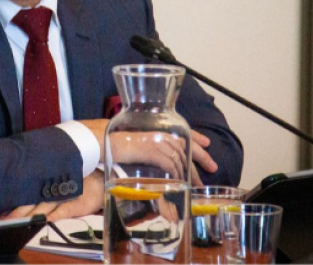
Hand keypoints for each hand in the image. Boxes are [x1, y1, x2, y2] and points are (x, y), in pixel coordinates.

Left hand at [0, 170, 103, 221]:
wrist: (102, 182)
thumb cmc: (76, 182)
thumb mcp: (57, 181)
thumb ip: (39, 188)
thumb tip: (17, 197)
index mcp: (46, 182)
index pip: (26, 192)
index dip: (12, 201)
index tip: (0, 212)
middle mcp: (53, 188)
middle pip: (31, 200)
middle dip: (16, 211)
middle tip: (2, 219)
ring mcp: (65, 195)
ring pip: (44, 206)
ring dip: (30, 215)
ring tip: (16, 222)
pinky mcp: (77, 203)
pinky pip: (64, 210)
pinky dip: (55, 215)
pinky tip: (45, 220)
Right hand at [79, 120, 218, 185]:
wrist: (99, 140)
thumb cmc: (112, 142)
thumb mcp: (134, 142)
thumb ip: (147, 148)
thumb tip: (153, 158)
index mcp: (156, 128)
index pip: (182, 130)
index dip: (196, 136)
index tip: (207, 143)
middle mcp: (158, 132)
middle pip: (186, 144)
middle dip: (201, 156)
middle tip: (213, 167)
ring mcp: (155, 141)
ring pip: (181, 157)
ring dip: (191, 171)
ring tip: (199, 184)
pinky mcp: (151, 151)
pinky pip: (170, 164)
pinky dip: (177, 173)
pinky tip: (182, 182)